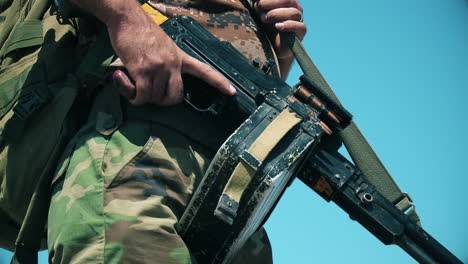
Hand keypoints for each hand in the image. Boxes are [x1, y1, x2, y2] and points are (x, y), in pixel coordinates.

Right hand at [75, 0, 234, 105]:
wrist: (127, 17)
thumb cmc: (141, 31)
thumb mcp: (163, 45)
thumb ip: (167, 62)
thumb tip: (158, 82)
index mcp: (180, 57)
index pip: (205, 71)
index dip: (219, 83)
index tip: (232, 92)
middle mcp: (172, 64)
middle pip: (175, 97)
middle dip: (162, 101)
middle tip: (147, 93)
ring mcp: (158, 67)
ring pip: (154, 98)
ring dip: (139, 96)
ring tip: (129, 82)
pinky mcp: (142, 70)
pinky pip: (140, 95)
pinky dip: (130, 94)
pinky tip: (120, 78)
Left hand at [254, 0, 306, 58]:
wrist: (270, 49)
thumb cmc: (264, 29)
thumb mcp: (260, 14)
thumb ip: (261, 6)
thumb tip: (255, 0)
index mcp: (286, 2)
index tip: (256, 2)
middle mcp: (294, 8)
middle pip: (288, 0)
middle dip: (270, 3)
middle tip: (258, 8)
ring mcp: (299, 20)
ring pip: (293, 13)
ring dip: (276, 14)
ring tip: (264, 19)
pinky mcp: (301, 32)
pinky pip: (299, 26)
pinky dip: (288, 25)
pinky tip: (277, 26)